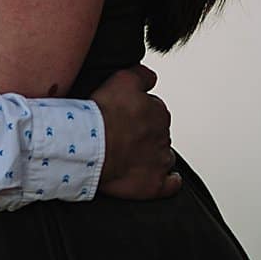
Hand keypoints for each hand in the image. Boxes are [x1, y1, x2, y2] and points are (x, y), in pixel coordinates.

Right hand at [93, 64, 181, 199]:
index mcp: (158, 112)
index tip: (123, 115)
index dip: (137, 111)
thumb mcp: (121, 79)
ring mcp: (160, 162)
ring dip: (152, 155)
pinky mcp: (155, 184)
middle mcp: (163, 136)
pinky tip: (158, 176)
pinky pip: (170, 184)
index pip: (154, 109)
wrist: (89, 147)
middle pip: (157, 133)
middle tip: (121, 134)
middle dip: (143, 133)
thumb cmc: (100, 116)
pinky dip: (167, 180)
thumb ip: (141, 75)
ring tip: (131, 155)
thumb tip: (150, 77)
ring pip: (164, 156)